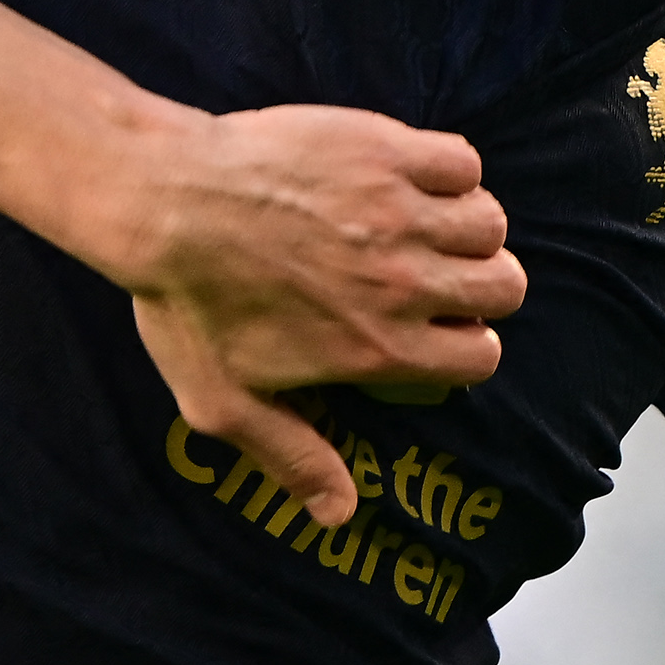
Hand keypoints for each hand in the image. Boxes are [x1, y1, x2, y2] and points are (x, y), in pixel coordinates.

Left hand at [106, 108, 522, 525]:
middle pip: (504, 286)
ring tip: (426, 227)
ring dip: (467, 227)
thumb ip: (292, 459)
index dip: (463, 346)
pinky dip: (449, 169)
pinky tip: (412, 179)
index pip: (480, 355)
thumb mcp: (226, 403)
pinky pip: (460, 160)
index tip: (434, 332)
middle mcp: (404, 282)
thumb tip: (339, 515)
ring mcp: (397, 211)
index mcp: (379, 347)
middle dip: (480, 287)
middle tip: (437, 278)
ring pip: (489, 222)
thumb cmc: (183, 302)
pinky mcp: (383, 149)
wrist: (160, 200)